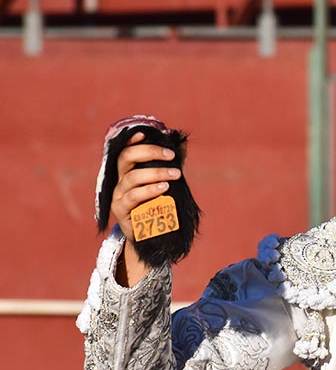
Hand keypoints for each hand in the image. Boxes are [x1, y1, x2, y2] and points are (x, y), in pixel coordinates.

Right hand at [110, 130, 180, 284]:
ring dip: (155, 174)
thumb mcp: (166, 183)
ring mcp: (118, 196)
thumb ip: (172, 163)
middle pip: (126, 159)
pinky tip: (164, 188)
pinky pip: (133, 197)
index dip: (131, 140)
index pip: (125, 150)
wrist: (152, 236)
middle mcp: (120, 181)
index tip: (144, 133)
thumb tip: (183, 142)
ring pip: (132, 178)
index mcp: (128, 171)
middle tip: (171, 156)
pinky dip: (149, 190)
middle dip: (149, 153)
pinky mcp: (121, 211)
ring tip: (175, 175)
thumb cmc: (159, 206)